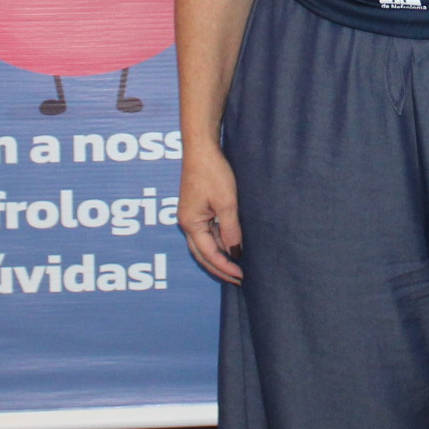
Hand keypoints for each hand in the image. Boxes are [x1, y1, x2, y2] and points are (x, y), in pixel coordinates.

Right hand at [179, 145, 243, 284]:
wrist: (202, 149)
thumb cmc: (212, 172)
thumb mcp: (226, 203)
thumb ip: (231, 229)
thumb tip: (235, 252)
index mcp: (191, 224)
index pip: (209, 254)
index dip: (226, 267)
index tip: (242, 276)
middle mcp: (187, 223)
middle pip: (202, 255)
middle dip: (220, 269)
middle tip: (239, 280)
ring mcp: (191, 217)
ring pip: (205, 245)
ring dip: (220, 256)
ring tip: (237, 267)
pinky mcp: (197, 209)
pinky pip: (207, 233)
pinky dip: (219, 242)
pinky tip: (232, 246)